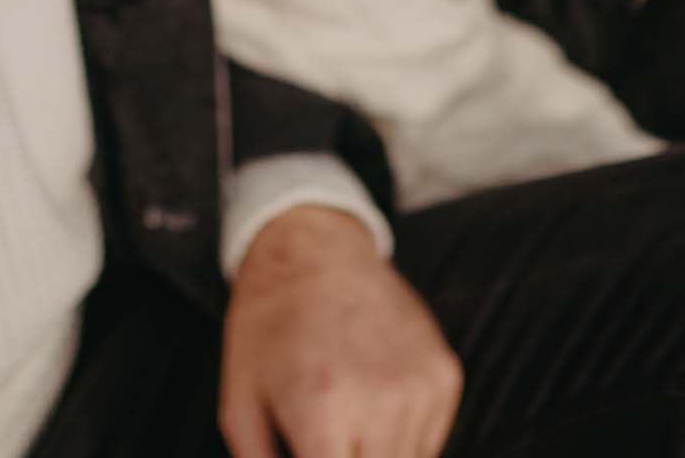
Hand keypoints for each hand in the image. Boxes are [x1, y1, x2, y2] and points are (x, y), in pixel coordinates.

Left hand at [220, 204, 462, 457]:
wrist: (313, 246)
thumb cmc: (267, 324)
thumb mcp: (240, 405)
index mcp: (322, 410)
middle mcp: (382, 402)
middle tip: (327, 440)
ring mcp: (421, 387)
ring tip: (344, 423)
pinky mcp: (444, 375)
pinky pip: (430, 443)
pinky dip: (401, 443)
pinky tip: (370, 404)